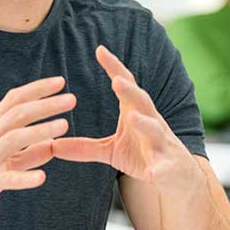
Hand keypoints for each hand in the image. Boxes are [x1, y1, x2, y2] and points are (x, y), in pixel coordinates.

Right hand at [0, 76, 74, 229]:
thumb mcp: (3, 162)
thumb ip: (28, 154)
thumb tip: (54, 146)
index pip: (14, 100)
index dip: (37, 89)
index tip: (61, 81)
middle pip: (17, 114)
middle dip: (45, 105)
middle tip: (72, 99)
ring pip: (11, 139)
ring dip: (38, 131)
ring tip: (64, 126)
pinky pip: (3, 179)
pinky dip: (23, 178)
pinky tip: (42, 178)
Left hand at [52, 46, 198, 193]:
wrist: (178, 180)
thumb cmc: (144, 156)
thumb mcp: (111, 151)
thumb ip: (84, 147)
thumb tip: (52, 145)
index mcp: (136, 113)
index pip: (126, 86)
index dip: (115, 68)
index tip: (100, 50)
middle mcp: (151, 123)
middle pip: (142, 102)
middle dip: (130, 91)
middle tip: (116, 80)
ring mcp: (162, 144)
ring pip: (155, 130)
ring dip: (145, 123)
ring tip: (132, 117)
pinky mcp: (169, 167)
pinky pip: (163, 168)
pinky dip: (158, 170)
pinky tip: (151, 174)